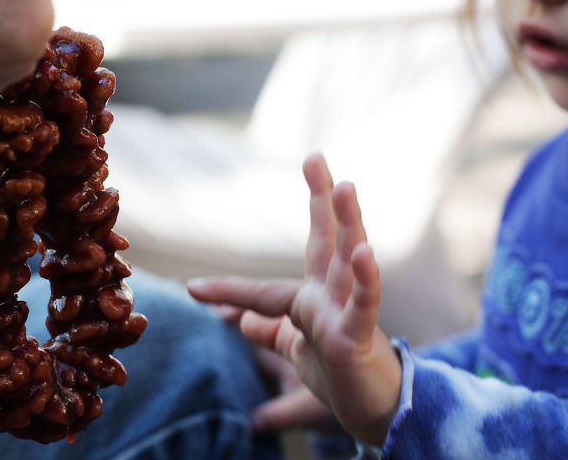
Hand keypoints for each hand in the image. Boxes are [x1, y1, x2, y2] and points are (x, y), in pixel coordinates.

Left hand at [189, 153, 402, 445]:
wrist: (373, 410)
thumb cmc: (340, 376)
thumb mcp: (295, 350)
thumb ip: (271, 331)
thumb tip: (241, 321)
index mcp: (313, 300)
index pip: (266, 286)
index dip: (230, 288)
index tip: (193, 289)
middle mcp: (331, 297)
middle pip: (326, 241)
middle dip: (321, 199)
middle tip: (314, 157)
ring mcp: (346, 312)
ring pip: (349, 261)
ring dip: (349, 222)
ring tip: (344, 185)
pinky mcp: (359, 336)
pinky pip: (364, 303)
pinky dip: (365, 277)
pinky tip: (365, 250)